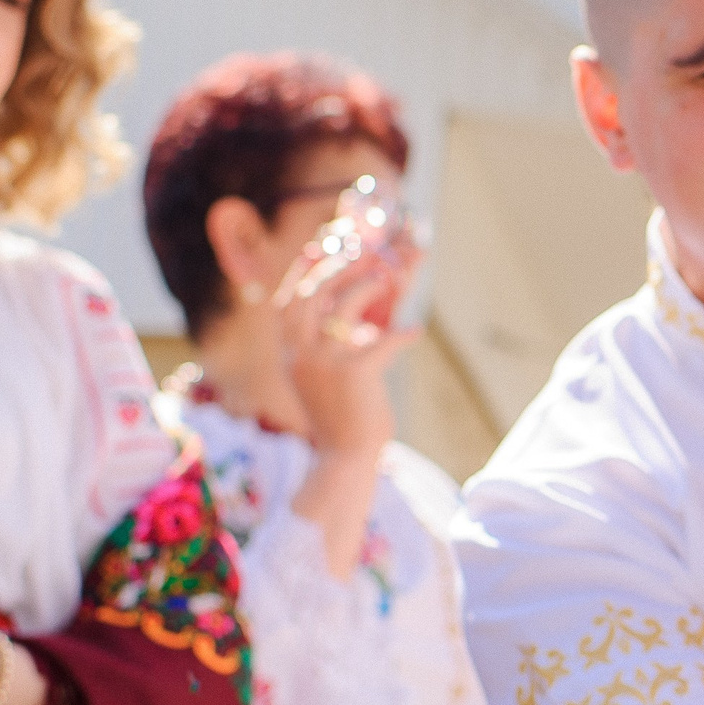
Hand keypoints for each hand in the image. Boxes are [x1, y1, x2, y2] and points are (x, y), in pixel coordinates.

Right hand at [274, 229, 419, 462]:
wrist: (343, 459)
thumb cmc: (340, 418)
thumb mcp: (321, 379)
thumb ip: (327, 347)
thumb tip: (353, 317)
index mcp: (289, 353)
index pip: (287, 301)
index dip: (303, 271)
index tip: (318, 245)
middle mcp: (300, 354)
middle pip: (313, 293)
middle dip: (337, 266)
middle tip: (363, 251)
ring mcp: (324, 363)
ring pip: (344, 307)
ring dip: (367, 286)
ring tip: (387, 278)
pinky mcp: (354, 374)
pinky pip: (382, 342)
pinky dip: (402, 335)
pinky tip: (416, 332)